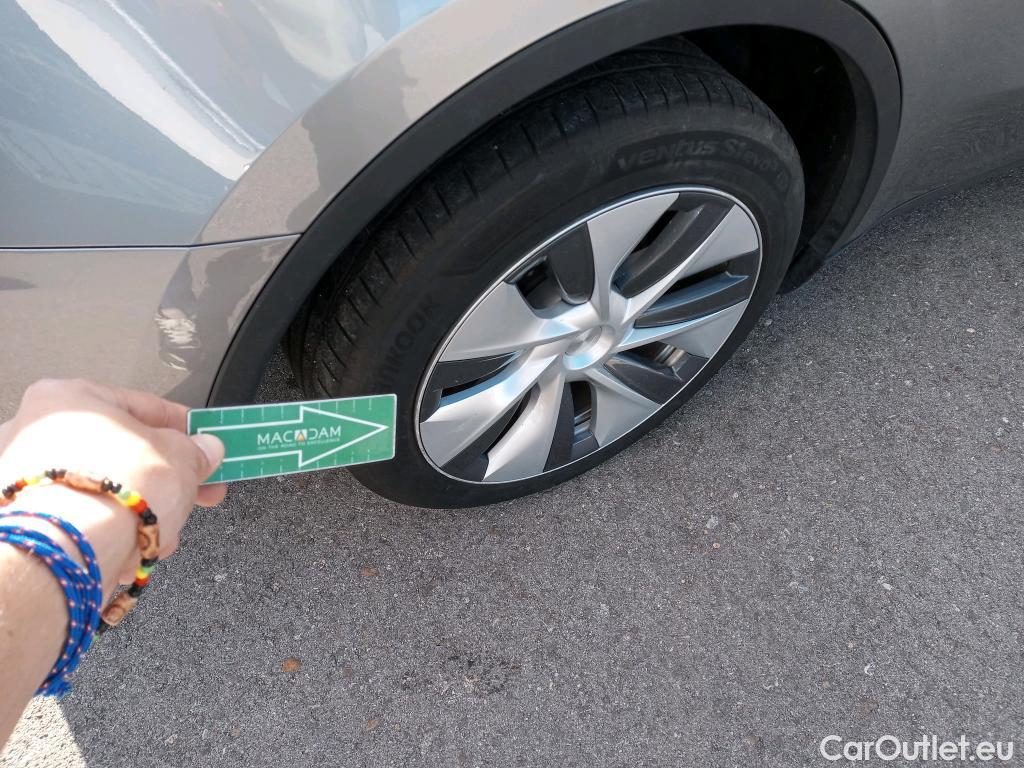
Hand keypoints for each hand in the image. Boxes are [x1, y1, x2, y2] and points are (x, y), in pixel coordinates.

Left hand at [0, 379, 224, 586]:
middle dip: (166, 478)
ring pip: (106, 489)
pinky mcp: (28, 518)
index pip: (143, 406)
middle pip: (124, 452)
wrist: (71, 549)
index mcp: (70, 397)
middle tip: (196, 489)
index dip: (186, 429)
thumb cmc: (115, 490)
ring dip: (144, 509)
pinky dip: (113, 530)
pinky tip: (136, 548)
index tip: (206, 446)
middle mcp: (38, 431)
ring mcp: (27, 477)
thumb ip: (197, 450)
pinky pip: (85, 515)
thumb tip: (206, 449)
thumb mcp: (182, 458)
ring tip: (168, 531)